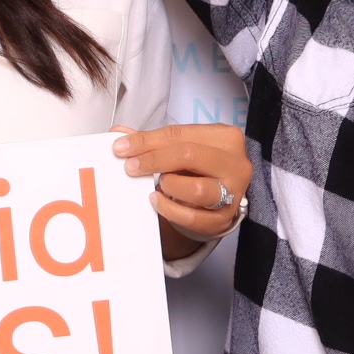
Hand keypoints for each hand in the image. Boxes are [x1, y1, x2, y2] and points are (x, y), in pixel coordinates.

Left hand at [112, 122, 249, 259]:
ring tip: (157, 184)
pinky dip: (169, 210)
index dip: (147, 140)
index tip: (121, 147)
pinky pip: (192, 217)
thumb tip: (118, 133)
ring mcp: (234, 193)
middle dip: (154, 160)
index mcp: (226, 137)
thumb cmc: (200, 167)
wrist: (221, 196)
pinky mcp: (224, 219)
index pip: (180, 134)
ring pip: (197, 189)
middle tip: (131, 167)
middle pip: (189, 155)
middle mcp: (236, 164)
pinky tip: (157, 201)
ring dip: (169, 185)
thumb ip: (152, 141)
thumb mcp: (181, 148)